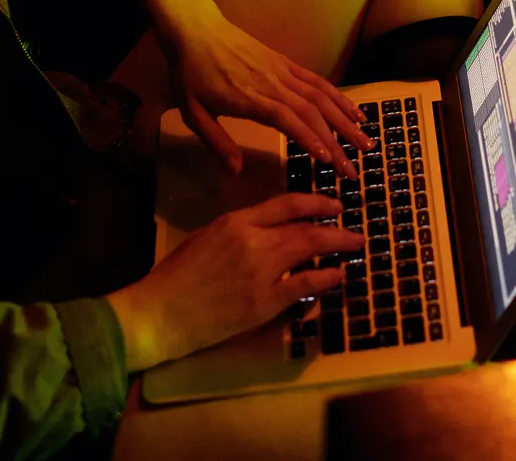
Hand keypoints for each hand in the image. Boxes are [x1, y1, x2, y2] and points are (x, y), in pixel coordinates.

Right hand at [106, 194, 360, 369]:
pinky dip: (326, 278)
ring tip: (354, 246)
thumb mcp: (207, 237)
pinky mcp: (264, 303)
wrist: (160, 313)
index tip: (334, 205)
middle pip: (304, 226)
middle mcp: (253, 241)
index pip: (286, 204)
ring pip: (310, 250)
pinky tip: (339, 275)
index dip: (315, 202)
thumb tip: (273, 229)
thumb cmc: (176, 275)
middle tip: (352, 228)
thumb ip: (240, 229)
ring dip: (337, 247)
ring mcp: (260, 272)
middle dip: (334, 225)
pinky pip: (305, 285)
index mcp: (236, 221)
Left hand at [142, 0, 369, 176]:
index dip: (309, 138)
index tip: (328, 160)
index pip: (287, 119)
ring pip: (322, 96)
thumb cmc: (190, 74)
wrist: (197, 29)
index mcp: (249, 98)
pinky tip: (355, 113)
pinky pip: (318, 81)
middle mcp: (273, 84)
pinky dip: (339, 97)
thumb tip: (235, 172)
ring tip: (366, 142)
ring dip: (346, 120)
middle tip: (354, 167)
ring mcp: (283, 71)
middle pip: (312, 112)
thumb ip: (216, 142)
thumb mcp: (192, 112)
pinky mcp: (287, 63)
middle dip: (337, 141)